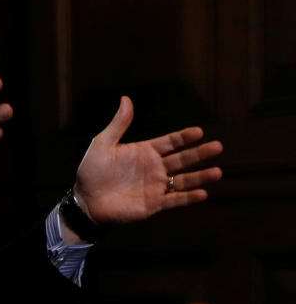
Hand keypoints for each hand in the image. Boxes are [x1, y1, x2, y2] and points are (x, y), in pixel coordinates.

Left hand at [72, 96, 221, 225]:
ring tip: (218, 172)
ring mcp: (156, 186)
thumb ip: (118, 124)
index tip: (199, 132)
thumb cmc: (92, 172)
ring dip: (200, 176)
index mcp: (145, 152)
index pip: (170, 142)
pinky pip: (174, 200)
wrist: (85, 200)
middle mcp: (155, 168)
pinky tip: (203, 193)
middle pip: (182, 159)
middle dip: (200, 153)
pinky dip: (188, 197)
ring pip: (183, 180)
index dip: (184, 137)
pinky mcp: (153, 204)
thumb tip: (126, 99)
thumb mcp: (102, 144)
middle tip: (218, 146)